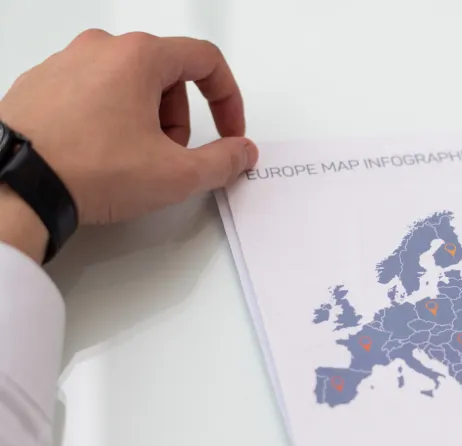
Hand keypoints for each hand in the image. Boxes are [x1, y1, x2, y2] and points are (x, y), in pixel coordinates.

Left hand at [0, 29, 258, 261]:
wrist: (13, 184)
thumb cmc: (91, 169)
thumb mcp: (176, 175)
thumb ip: (222, 161)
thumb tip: (242, 153)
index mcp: (139, 56)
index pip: (205, 61)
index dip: (229, 100)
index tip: (229, 133)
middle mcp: (100, 49)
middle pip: (166, 74)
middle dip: (179, 119)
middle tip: (171, 159)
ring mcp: (64, 63)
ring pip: (127, 84)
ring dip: (145, 121)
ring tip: (130, 164)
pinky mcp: (39, 85)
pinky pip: (91, 95)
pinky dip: (107, 122)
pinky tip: (98, 159)